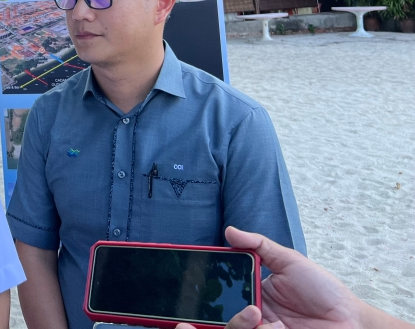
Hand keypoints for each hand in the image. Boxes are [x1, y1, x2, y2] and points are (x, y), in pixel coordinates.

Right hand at [176, 226, 362, 328]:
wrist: (352, 318)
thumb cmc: (323, 289)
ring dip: (245, 326)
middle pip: (225, 321)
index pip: (222, 295)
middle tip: (252, 311)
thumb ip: (259, 245)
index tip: (196, 290)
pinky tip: (284, 328)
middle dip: (231, 320)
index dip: (206, 296)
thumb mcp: (289, 260)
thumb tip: (230, 230)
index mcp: (252, 295)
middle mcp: (255, 317)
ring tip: (265, 318)